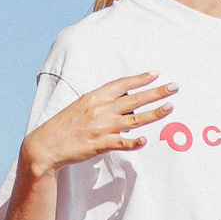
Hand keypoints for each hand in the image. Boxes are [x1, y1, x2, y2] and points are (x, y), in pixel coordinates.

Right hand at [20, 70, 177, 176]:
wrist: (45, 145)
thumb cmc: (64, 125)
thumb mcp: (81, 106)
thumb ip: (101, 102)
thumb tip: (123, 102)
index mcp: (94, 97)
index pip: (122, 84)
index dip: (140, 79)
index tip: (156, 74)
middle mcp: (100, 110)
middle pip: (134, 99)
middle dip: (156, 92)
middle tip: (175, 87)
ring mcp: (101, 127)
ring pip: (134, 119)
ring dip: (154, 113)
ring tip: (170, 107)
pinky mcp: (100, 144)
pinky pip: (121, 142)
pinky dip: (134, 142)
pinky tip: (145, 140)